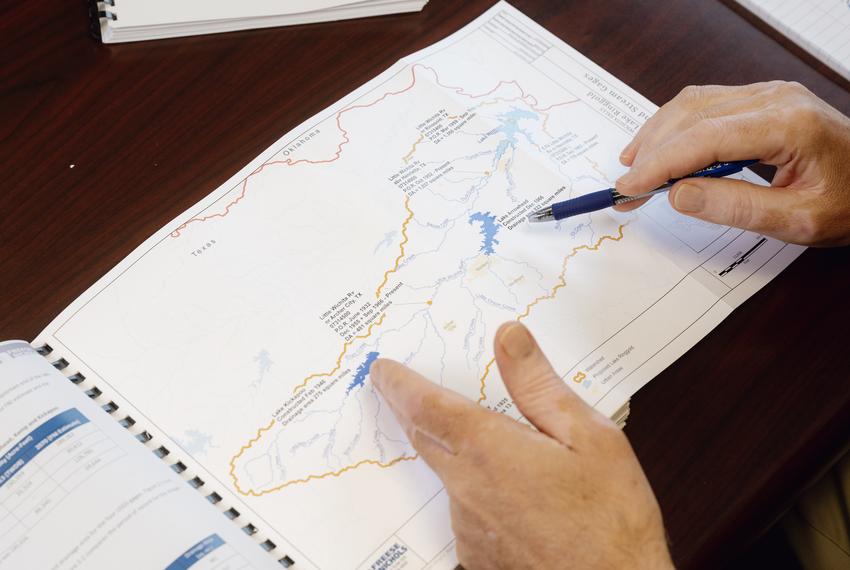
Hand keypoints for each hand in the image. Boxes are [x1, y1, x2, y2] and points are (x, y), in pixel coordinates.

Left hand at [370, 322, 672, 568]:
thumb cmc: (611, 522)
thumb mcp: (590, 437)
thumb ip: (539, 385)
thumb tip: (508, 337)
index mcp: (490, 450)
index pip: (424, 405)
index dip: (398, 383)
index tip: (382, 369)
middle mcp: (467, 488)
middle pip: (425, 437)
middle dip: (411, 409)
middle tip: (404, 389)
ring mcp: (468, 525)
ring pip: (449, 475)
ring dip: (456, 454)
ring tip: (494, 446)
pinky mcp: (476, 554)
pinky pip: (466, 509)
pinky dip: (478, 490)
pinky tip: (515, 494)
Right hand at [615, 81, 849, 245]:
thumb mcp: (798, 221)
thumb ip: (736, 208)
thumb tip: (678, 195)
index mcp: (788, 125)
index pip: (705, 137)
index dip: (660, 163)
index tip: (629, 188)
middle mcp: (775, 98)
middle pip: (691, 115)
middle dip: (651, 152)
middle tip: (626, 189)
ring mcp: (768, 94)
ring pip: (692, 104)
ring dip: (657, 135)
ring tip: (634, 169)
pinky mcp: (761, 100)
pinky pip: (705, 104)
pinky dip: (675, 127)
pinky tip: (660, 148)